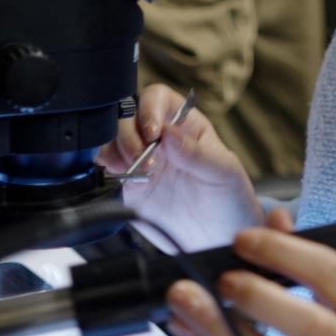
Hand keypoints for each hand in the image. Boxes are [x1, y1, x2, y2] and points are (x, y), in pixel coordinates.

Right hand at [97, 84, 261, 250]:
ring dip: (117, 150)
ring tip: (135, 173)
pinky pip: (108, 166)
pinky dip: (106, 167)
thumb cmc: (229, 197)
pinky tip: (120, 177)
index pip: (158, 98)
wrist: (218, 236)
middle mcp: (160, 138)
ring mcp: (142, 159)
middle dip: (130, 134)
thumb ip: (197, 153)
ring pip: (113, 138)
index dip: (149, 109)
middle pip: (129, 116)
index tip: (153, 133)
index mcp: (185, 124)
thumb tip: (169, 134)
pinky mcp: (129, 184)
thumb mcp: (223, 173)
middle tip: (143, 160)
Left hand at [165, 208, 335, 335]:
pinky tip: (187, 331)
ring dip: (220, 333)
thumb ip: (310, 255)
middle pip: (309, 327)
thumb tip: (275, 219)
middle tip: (221, 278)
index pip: (331, 274)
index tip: (244, 239)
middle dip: (259, 299)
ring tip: (184, 305)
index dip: (285, 252)